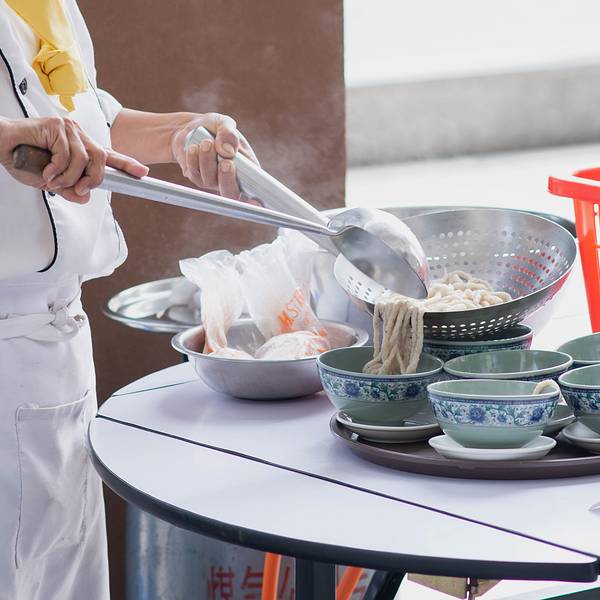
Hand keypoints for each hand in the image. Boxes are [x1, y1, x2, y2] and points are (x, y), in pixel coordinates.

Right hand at [0, 116, 147, 202]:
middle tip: (79, 188)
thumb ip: (70, 189)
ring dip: (70, 177)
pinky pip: (68, 156)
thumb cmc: (23, 160)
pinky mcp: (56, 126)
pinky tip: (46, 170)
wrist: (0, 145)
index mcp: (80, 147)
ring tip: (53, 180)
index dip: (126, 164)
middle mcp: (77, 135)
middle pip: (101, 159)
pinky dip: (57, 169)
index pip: (107, 155)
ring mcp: (68, 128)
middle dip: (93, 179)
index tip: (143, 172)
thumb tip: (85, 197)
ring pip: (85, 160)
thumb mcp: (51, 181)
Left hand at [170, 113, 259, 201]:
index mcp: (249, 170)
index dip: (257, 201)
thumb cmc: (214, 127)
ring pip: (211, 180)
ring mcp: (214, 182)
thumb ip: (228, 134)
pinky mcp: (197, 179)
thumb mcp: (224, 123)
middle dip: (228, 179)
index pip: (256, 191)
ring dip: (207, 160)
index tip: (256, 202)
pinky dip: (193, 158)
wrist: (192, 128)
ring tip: (206, 141)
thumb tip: (228, 151)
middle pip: (232, 193)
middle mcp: (233, 180)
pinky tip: (194, 147)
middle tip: (226, 162)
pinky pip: (195, 173)